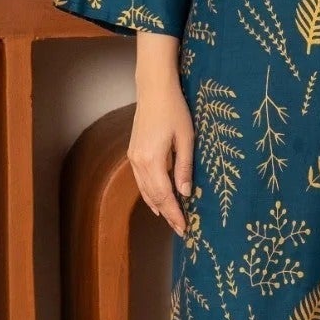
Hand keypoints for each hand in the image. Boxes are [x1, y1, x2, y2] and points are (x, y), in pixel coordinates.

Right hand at [129, 32, 194, 234]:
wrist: (154, 89)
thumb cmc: (174, 110)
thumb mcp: (186, 138)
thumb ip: (184, 167)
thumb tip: (185, 193)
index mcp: (152, 160)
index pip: (164, 195)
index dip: (174, 213)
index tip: (184, 228)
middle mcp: (139, 162)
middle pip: (153, 197)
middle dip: (167, 214)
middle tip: (181, 229)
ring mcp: (133, 157)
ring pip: (145, 190)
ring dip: (158, 206)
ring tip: (171, 219)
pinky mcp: (133, 153)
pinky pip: (141, 181)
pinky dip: (150, 194)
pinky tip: (158, 200)